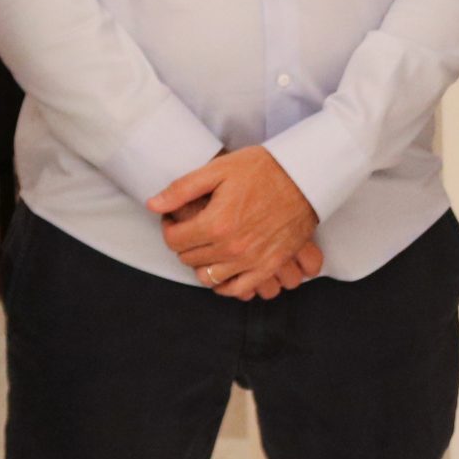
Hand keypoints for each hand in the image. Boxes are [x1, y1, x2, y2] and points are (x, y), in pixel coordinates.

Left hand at [149, 147, 320, 299]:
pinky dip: (226, 285)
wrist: (305, 176)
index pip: (174, 240)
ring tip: (207, 245)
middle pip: (189, 259)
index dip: (168, 227)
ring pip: (209, 277)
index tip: (173, 218)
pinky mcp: (269, 267)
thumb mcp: (219, 169)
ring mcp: (252, 261)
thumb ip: (182, 189)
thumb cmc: (263, 169)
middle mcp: (232, 248)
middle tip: (191, 227)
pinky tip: (223, 270)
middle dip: (184, 243)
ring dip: (202, 262)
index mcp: (216, 223)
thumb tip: (153, 205)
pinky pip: (238, 290)